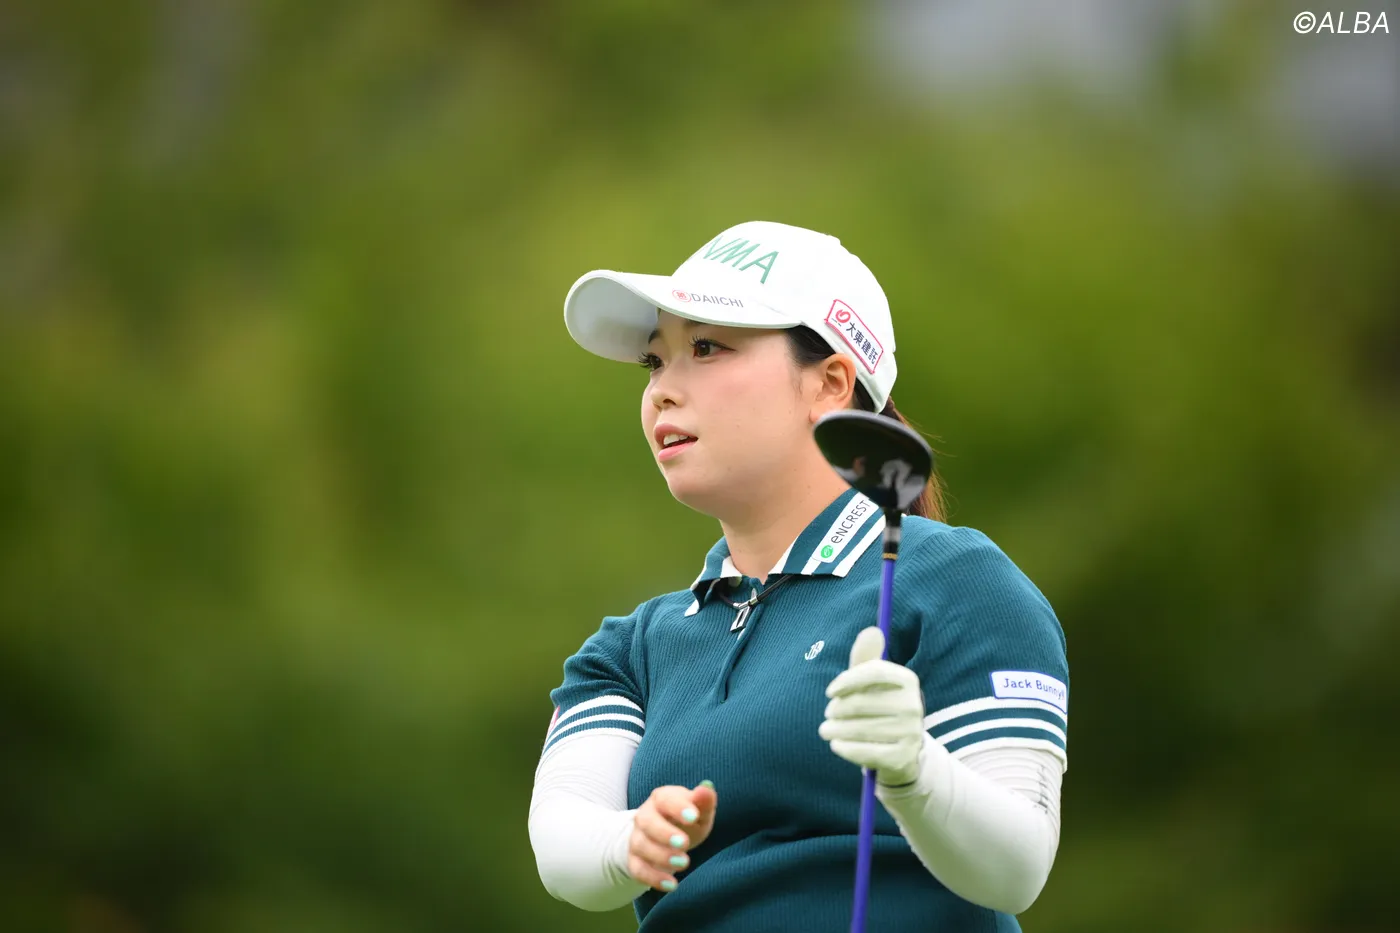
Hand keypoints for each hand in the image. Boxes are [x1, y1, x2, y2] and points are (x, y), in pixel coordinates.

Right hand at [627, 781, 716, 892]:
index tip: (694, 817)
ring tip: (684, 862)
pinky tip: (672, 885)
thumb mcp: (698, 811)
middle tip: (684, 843)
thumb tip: (707, 789)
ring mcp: (637, 838)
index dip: (678, 807)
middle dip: (664, 833)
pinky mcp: (634, 860)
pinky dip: (653, 878)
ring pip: (641, 845)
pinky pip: (638, 869)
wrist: (662, 838)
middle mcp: (645, 816)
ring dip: (661, 855)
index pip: (666, 799)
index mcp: (661, 799)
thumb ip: (704, 802)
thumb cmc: (685, 821)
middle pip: (647, 821)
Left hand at [819, 626, 924, 785]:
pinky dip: (844, 748)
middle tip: (827, 714)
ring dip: (835, 730)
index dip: (847, 680)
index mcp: (908, 680)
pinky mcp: (902, 757)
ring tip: (825, 730)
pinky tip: (836, 744)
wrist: (902, 752)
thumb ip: (866, 658)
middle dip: (837, 709)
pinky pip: (864, 752)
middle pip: (862, 703)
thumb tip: (871, 631)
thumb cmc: (880, 708)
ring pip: (859, 729)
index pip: (873, 672)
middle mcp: (914, 705)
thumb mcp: (873, 683)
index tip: (829, 692)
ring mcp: (911, 733)